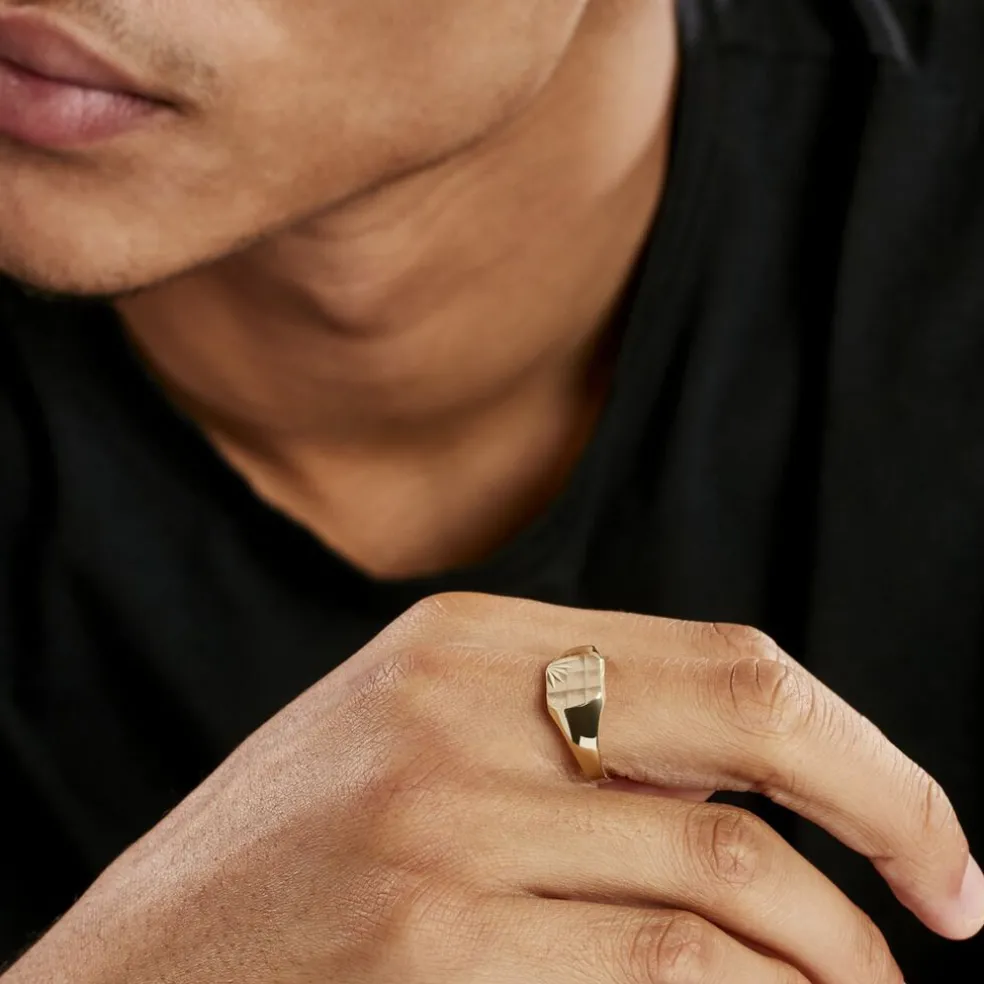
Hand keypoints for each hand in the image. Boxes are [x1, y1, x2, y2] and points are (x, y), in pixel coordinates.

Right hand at [7, 594, 981, 983]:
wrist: (120, 983)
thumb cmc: (280, 866)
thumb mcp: (412, 743)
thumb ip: (565, 738)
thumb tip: (750, 789)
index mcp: (462, 639)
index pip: (725, 662)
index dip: (854, 747)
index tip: (921, 836)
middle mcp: (456, 711)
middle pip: (751, 735)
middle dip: (891, 817)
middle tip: (952, 900)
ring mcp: (440, 833)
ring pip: (728, 886)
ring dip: (832, 958)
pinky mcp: (430, 958)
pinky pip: (665, 980)